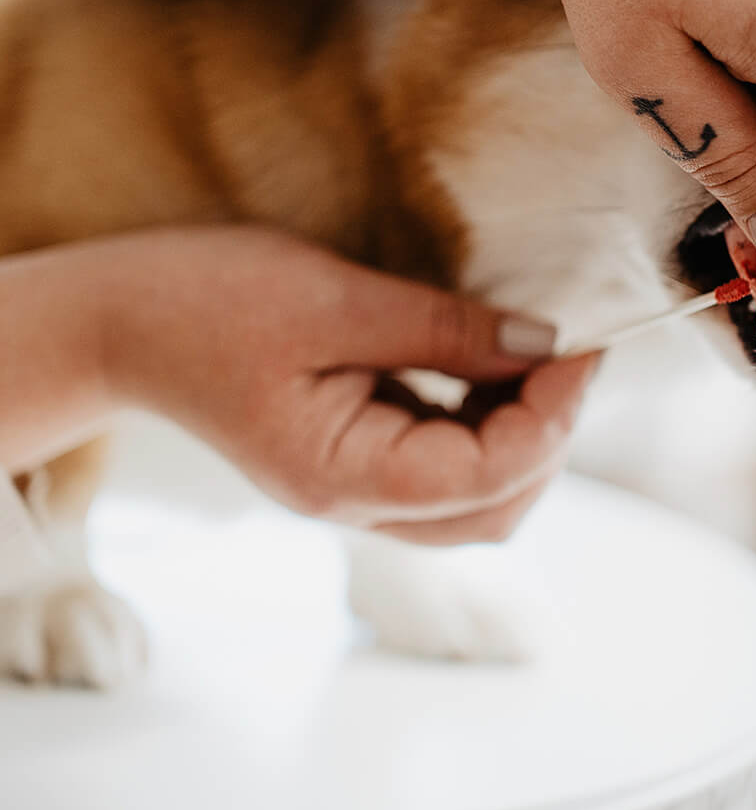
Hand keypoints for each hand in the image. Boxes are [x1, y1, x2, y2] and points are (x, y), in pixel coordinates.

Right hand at [3, 227, 594, 543]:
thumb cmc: (205, 302)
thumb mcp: (333, 299)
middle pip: (493, 510)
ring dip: (525, 434)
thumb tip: (542, 343)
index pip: (484, 479)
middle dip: (550, 437)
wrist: (121, 320)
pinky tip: (496, 367)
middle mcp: (355, 500)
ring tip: (541, 357)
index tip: (580, 347)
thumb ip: (443, 328)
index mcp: (341, 475)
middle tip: (571, 354)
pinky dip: (489, 422)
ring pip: (478, 498)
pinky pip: (449, 464)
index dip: (550, 419)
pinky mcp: (361, 456)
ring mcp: (357, 486)